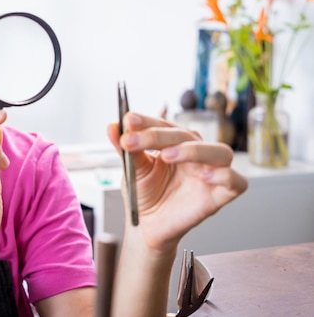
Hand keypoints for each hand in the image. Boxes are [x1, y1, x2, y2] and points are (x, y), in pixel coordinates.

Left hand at [107, 112, 247, 252]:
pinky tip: (205, 176)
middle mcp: (196, 153)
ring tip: (167, 155)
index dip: (147, 121)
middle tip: (132, 141)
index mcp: (175, 142)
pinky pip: (237, 182)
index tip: (127, 120)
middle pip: (188, 135)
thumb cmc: (144, 194)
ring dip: (194, 150)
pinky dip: (225, 176)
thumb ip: (124, 148)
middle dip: (158, 135)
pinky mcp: (220, 195)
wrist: (146, 227)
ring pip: (220, 152)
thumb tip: (112, 126)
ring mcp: (211, 173)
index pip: (164, 124)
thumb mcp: (132, 168)